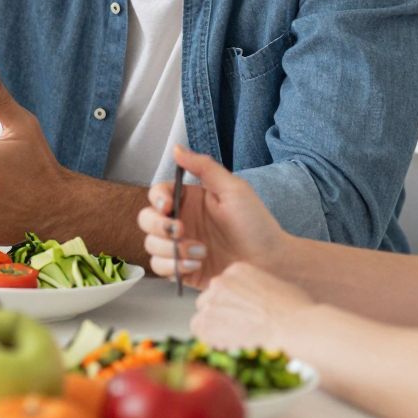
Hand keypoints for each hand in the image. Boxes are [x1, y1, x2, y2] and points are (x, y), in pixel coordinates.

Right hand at [137, 146, 286, 287]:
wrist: (271, 262)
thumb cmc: (257, 225)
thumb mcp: (233, 189)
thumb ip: (204, 167)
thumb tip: (177, 148)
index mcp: (190, 201)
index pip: (158, 194)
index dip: (156, 199)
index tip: (168, 205)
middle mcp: (182, 222)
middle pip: (146, 220)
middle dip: (157, 226)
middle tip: (180, 231)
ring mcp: (180, 247)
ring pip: (150, 245)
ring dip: (170, 249)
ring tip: (200, 252)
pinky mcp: (183, 269)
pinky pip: (161, 269)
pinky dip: (174, 267)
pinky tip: (197, 264)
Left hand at [191, 263, 312, 350]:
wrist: (292, 325)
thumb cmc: (295, 309)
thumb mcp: (276, 285)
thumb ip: (256, 288)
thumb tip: (254, 299)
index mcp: (236, 269)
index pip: (224, 285)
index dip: (232, 302)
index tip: (243, 313)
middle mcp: (220, 281)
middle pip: (210, 298)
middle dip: (221, 313)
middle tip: (238, 327)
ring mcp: (212, 301)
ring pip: (203, 314)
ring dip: (216, 326)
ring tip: (235, 337)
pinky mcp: (207, 322)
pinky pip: (198, 330)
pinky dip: (210, 339)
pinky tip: (228, 344)